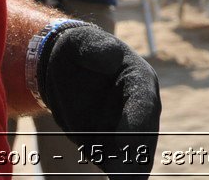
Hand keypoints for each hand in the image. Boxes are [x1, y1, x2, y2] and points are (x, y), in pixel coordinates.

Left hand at [41, 24, 160, 179]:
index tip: (128, 144)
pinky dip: (116, 173)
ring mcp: (127, 127)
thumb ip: (97, 47)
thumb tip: (112, 56)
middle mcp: (140, 106)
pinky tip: (112, 179)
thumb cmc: (77, 50)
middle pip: (144, 135)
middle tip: (128, 176)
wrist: (64, 68)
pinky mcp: (110, 143)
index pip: (144, 104)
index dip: (138, 124)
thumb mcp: (82, 42)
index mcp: (139, 79)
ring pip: (134, 154)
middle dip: (137, 157)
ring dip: (130, 170)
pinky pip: (116, 162)